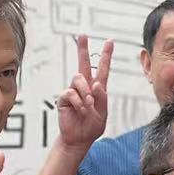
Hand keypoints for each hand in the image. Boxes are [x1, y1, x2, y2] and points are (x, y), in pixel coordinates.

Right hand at [56, 35, 112, 152]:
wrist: (79, 139)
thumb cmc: (92, 126)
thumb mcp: (103, 112)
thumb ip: (102, 98)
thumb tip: (96, 84)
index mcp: (97, 89)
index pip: (102, 68)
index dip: (106, 55)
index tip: (109, 41)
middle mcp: (85, 87)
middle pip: (83, 64)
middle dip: (82, 49)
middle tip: (83, 35)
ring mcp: (73, 92)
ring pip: (78, 79)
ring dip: (85, 93)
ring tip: (88, 106)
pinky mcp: (64, 98)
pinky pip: (70, 93)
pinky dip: (78, 102)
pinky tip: (80, 110)